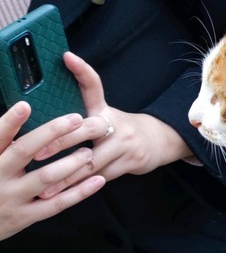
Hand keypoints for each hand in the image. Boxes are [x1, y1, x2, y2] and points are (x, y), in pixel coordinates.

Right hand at [0, 102, 105, 238]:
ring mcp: (12, 198)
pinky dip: (80, 192)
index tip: (25, 106)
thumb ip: (3, 143)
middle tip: (77, 119)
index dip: (10, 122)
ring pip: (45, 177)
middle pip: (24, 151)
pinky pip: (57, 204)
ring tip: (88, 151)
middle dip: (51, 133)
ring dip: (70, 162)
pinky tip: (98, 180)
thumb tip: (21, 112)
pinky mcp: (25, 216)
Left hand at [34, 53, 193, 195]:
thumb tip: (55, 99)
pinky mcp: (130, 162)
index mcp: (104, 110)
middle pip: (86, 130)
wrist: (160, 141)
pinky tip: (65, 195)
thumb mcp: (105, 113)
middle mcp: (115, 124)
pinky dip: (81, 187)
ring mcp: (124, 144)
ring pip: (91, 161)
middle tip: (39, 152)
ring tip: (46, 186)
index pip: (94, 85)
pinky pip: (100, 178)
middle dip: (61, 143)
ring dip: (67, 176)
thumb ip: (82, 109)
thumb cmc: (122, 129)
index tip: (68, 58)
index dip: (82, 70)